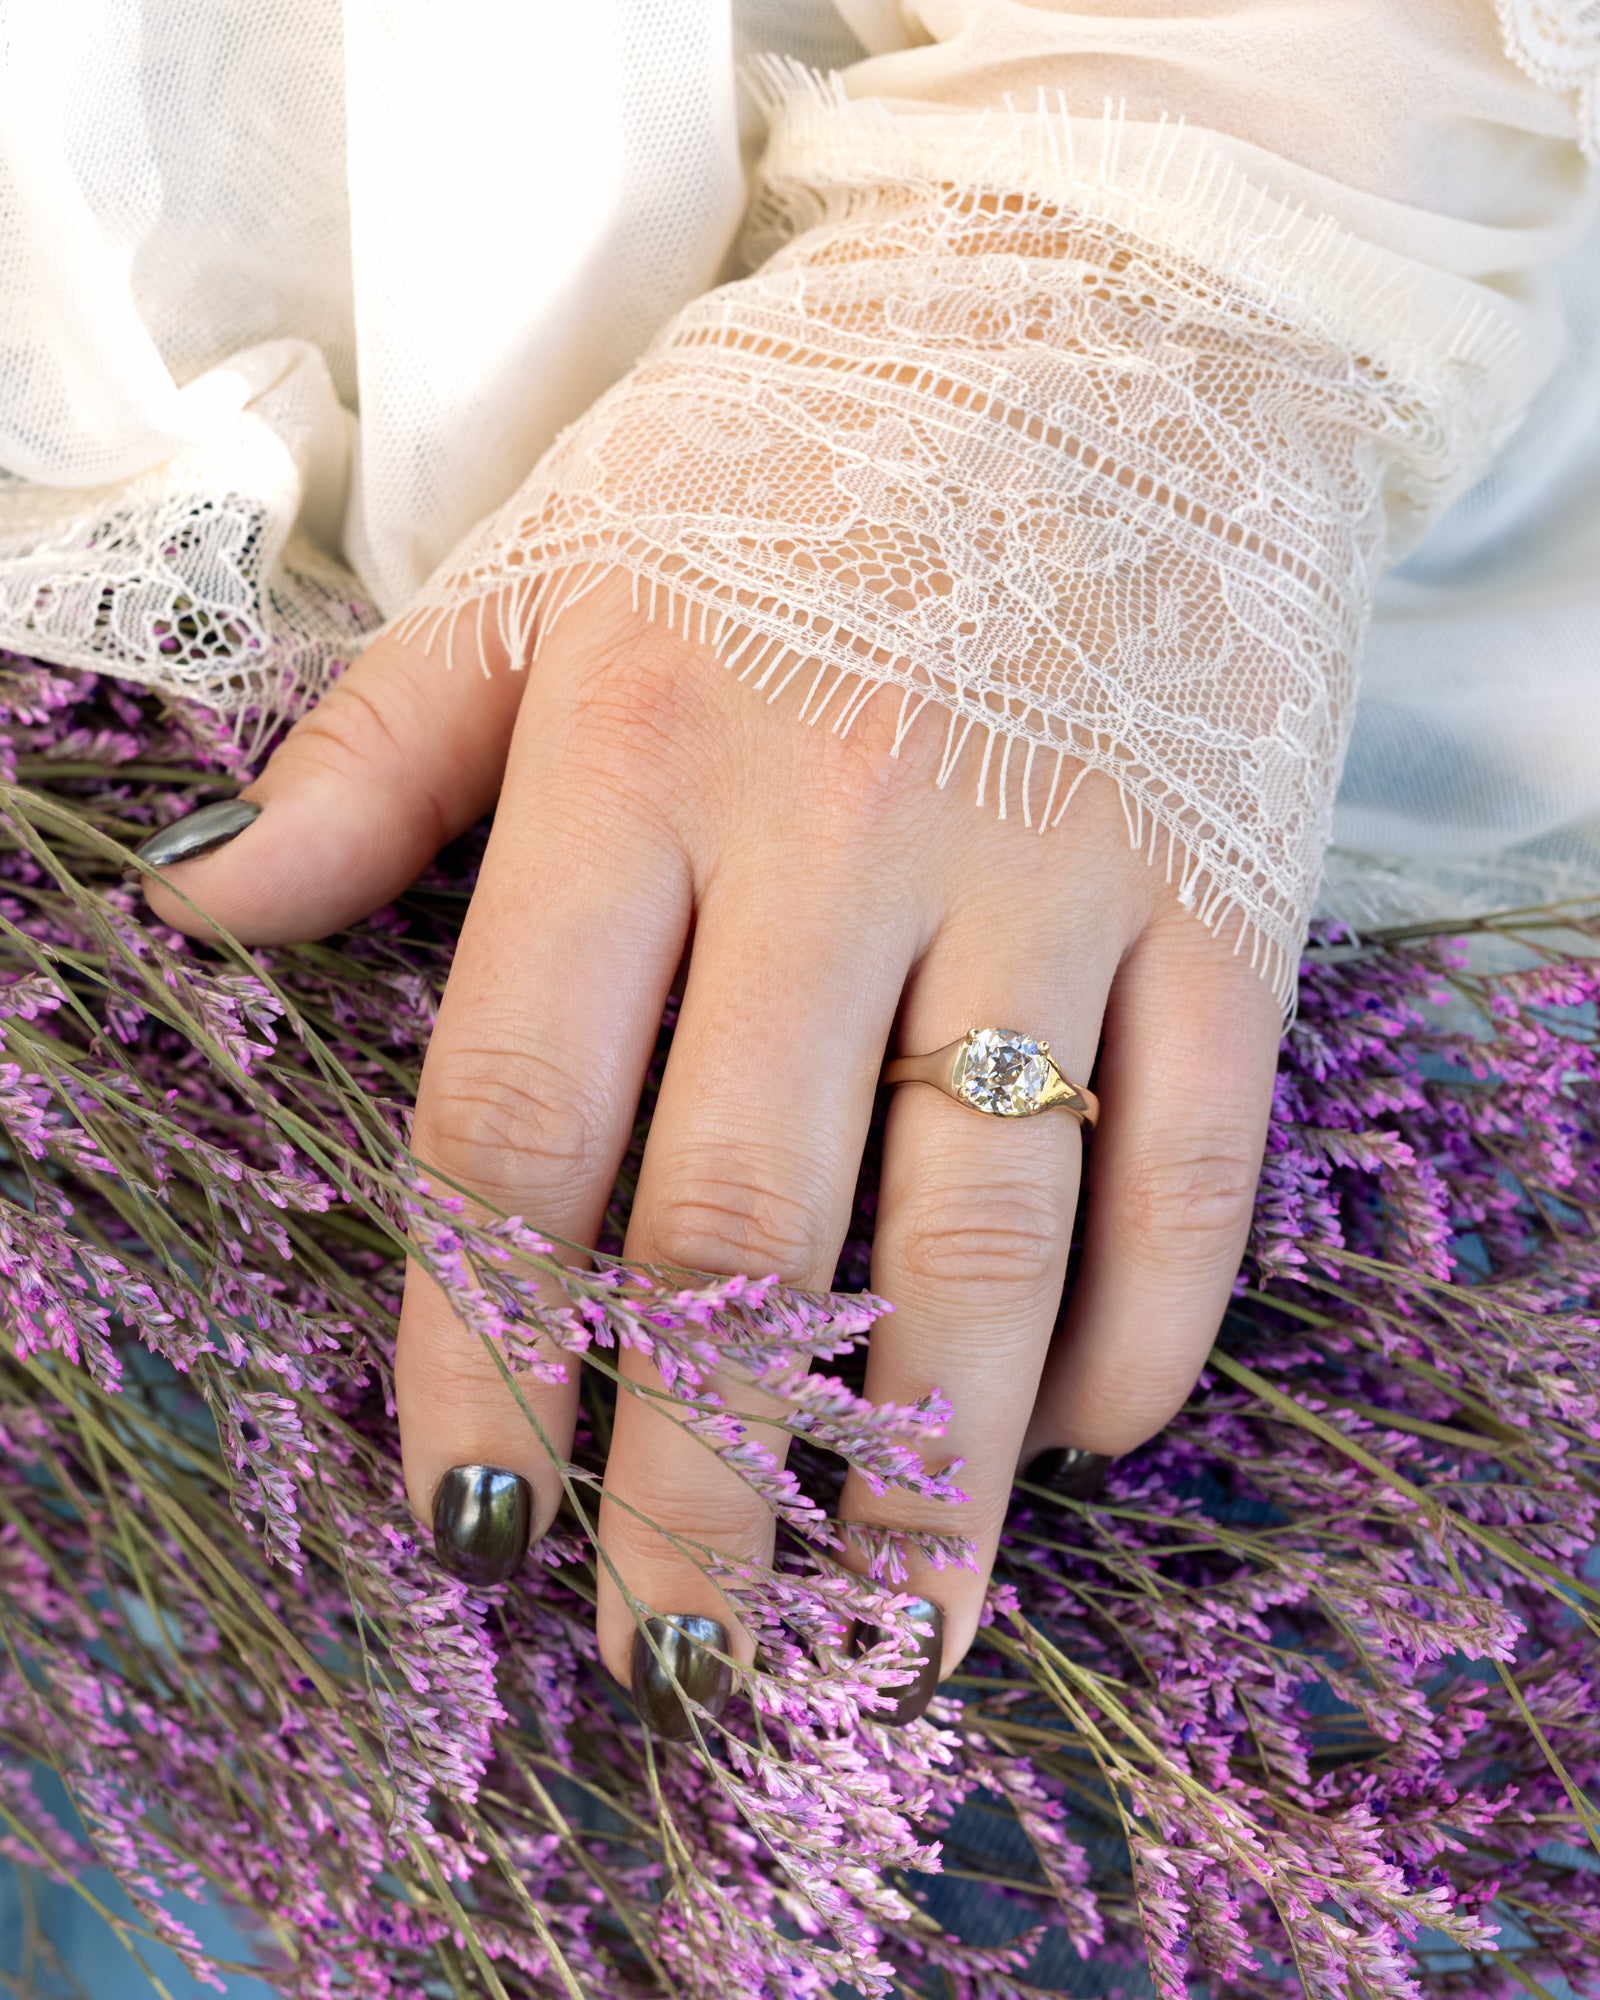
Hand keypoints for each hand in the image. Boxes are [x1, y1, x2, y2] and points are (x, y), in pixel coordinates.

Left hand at [140, 573, 1279, 1727]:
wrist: (1116, 324)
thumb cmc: (800, 460)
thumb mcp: (555, 566)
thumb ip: (380, 754)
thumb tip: (201, 909)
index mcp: (640, 755)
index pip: (523, 1116)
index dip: (488, 1350)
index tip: (478, 1526)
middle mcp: (843, 831)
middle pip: (744, 1224)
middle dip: (701, 1475)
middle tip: (675, 1657)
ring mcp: (1050, 876)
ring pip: (981, 1234)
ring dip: (925, 1467)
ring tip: (887, 1634)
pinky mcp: (1222, 900)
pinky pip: (1192, 1163)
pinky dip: (1140, 1330)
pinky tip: (1079, 1439)